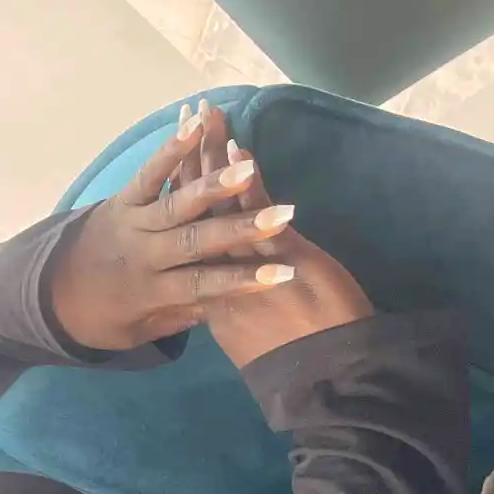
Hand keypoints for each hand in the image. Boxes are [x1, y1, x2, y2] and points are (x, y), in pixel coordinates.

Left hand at [47, 106, 300, 352]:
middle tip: (282, 214)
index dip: (242, 281)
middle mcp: (144, 255)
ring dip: (213, 184)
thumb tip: (225, 303)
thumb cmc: (102, 318)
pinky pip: (148, 172)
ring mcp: (133, 221)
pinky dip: (171, 149)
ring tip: (245, 163)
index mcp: (150, 292)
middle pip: (197, 240)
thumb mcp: (137, 332)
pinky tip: (194, 124)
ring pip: (177, 202)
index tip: (283, 276)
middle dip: (240, 228)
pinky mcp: (122, 197)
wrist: (45, 293)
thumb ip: (179, 316)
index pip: (203, 286)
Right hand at [181, 104, 375, 369]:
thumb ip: (235, 315)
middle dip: (191, 160)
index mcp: (209, 295)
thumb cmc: (294, 366)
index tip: (171, 166)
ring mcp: (246, 259)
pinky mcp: (277, 251)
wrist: (322, 378)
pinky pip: (253, 204)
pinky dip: (244, 174)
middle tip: (187, 116)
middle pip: (193, 208)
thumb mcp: (250, 343)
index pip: (186, 239)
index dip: (179, 197)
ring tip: (207, 115)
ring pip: (217, 200)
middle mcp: (216, 271)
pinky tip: (238, 143)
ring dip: (214, 154)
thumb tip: (221, 301)